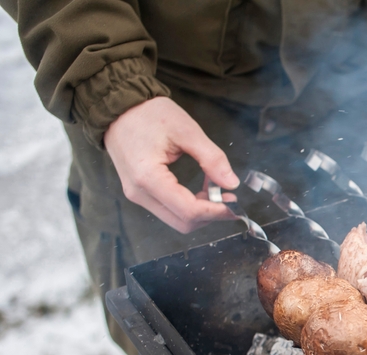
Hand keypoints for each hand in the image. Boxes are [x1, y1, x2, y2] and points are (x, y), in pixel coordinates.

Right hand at [104, 97, 239, 233]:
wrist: (118, 106)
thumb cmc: (149, 114)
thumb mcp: (187, 131)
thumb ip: (211, 158)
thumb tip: (232, 184)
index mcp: (148, 178)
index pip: (189, 211)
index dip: (216, 211)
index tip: (235, 202)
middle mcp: (139, 193)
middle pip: (183, 223)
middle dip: (210, 215)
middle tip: (228, 198)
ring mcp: (137, 195)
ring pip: (176, 219)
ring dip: (200, 211)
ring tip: (215, 191)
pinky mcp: (139, 193)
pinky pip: (169, 209)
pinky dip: (189, 206)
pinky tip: (201, 190)